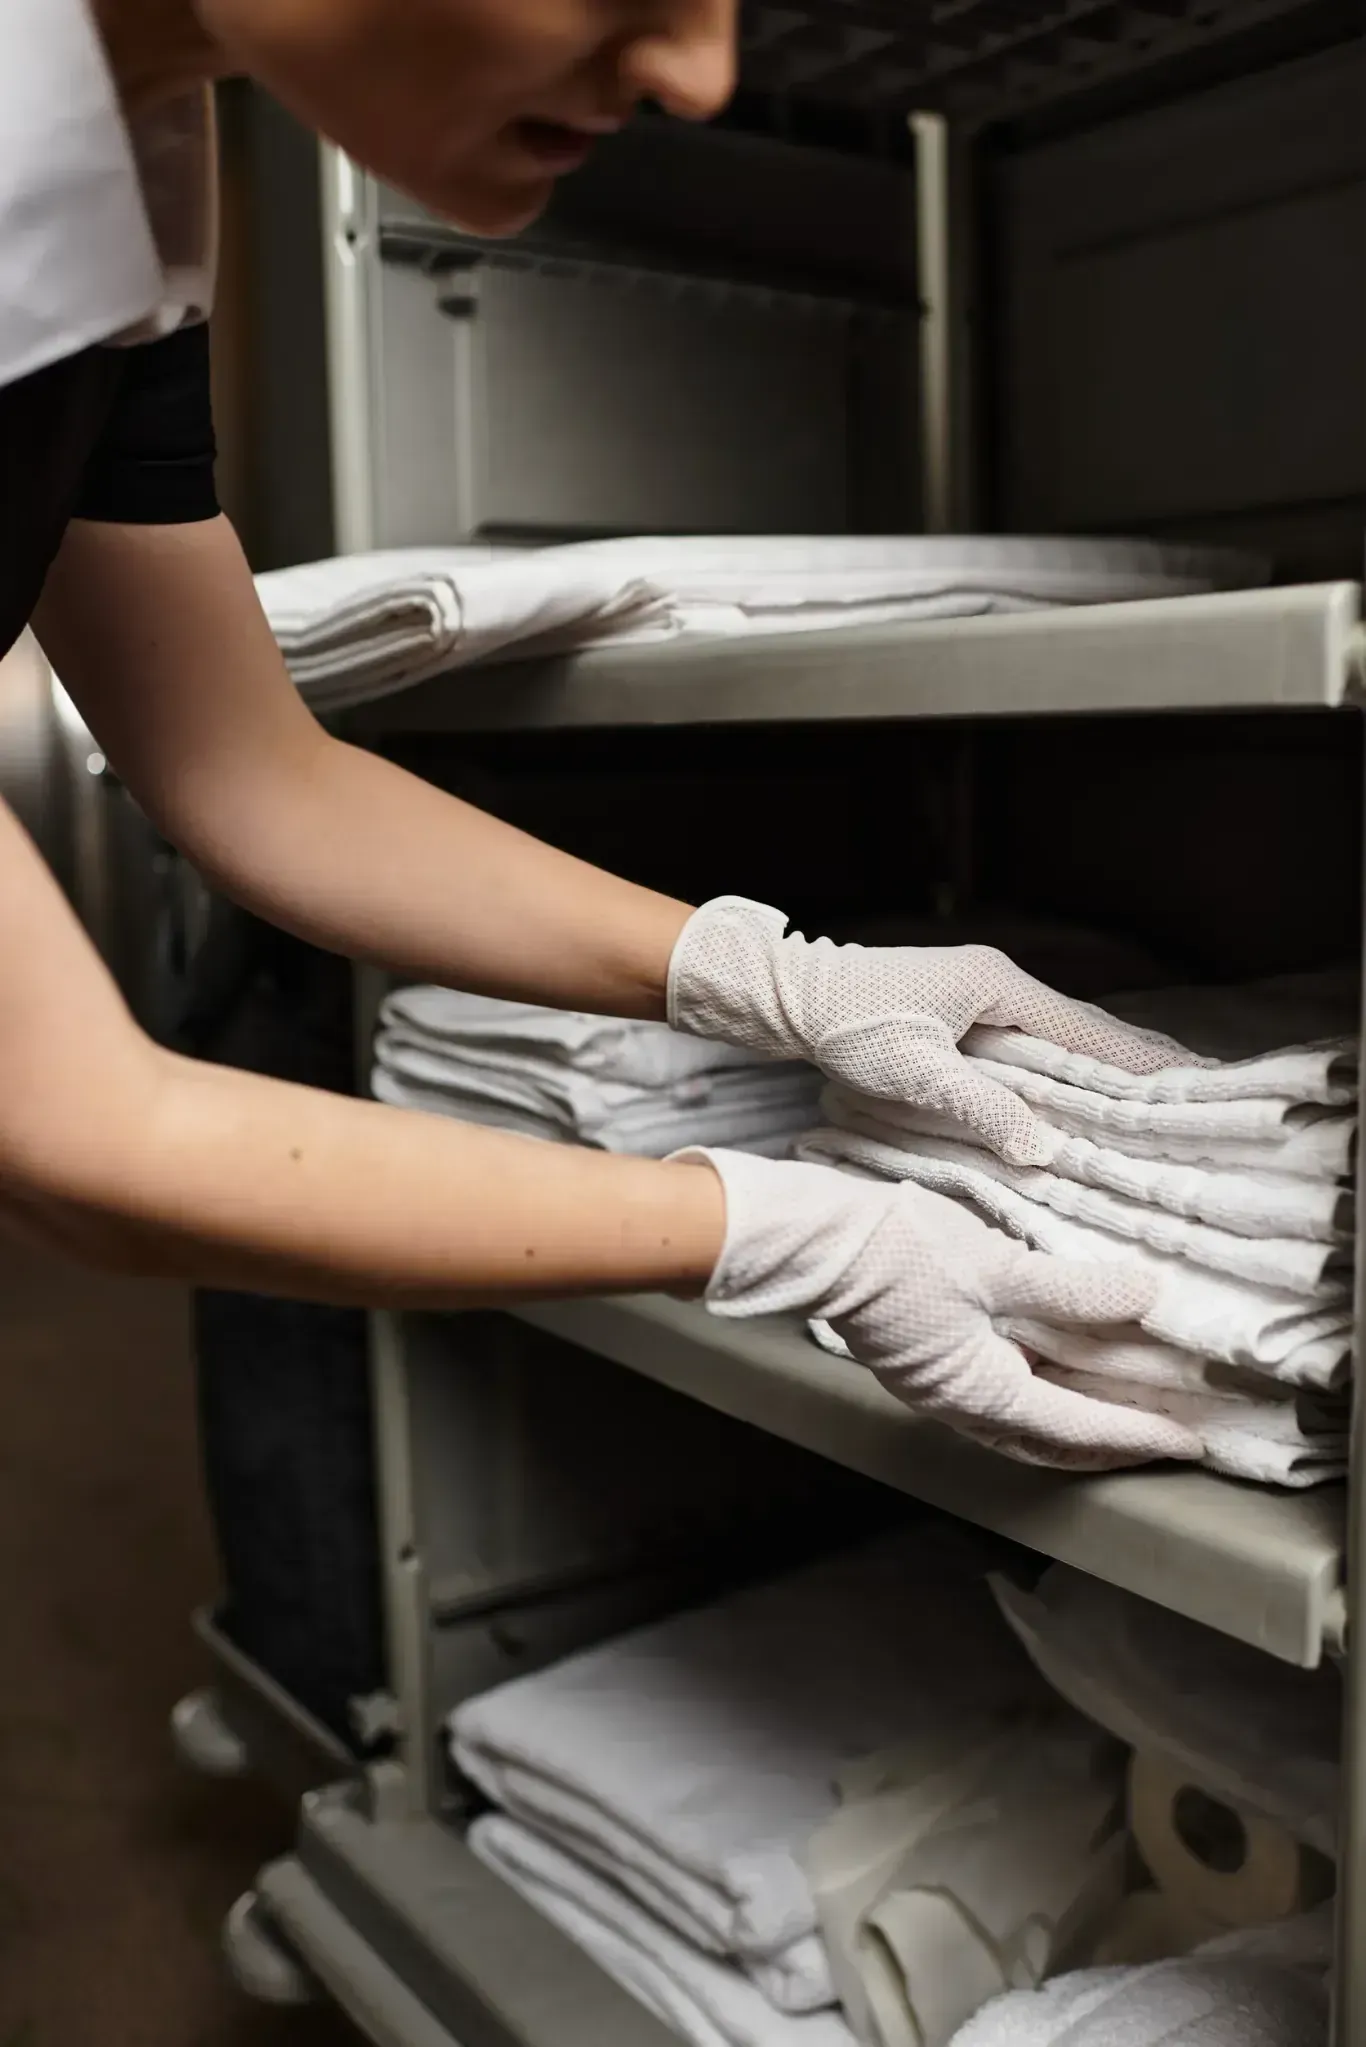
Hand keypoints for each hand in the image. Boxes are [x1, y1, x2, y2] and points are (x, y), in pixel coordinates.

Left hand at [668, 898, 1191, 1165]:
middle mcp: (999, 983)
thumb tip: (1043, 1148)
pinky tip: (1069, 1105)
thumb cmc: (846, 1026)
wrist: (789, 994)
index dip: (1141, 1060)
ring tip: (1146, 1112)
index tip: (1195, 1080)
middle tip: (1189, 1104)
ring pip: (1054, 1042)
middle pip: (1082, 1033)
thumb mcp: (913, 1073)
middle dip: (1133, 1068)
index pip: (1088, 1030)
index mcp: (998, 986)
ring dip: (1095, 1074)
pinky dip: (1055, 1074)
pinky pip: (1024, 1048)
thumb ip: (980, 1107)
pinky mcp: (961, 1013)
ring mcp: (980, 995)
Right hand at [677, 1148, 1200, 1470]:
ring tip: (1124, 1400)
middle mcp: (962, 1404)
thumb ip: (1073, 1289)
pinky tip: (1062, 1356)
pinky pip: (1002, 1388)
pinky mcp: (927, 1356)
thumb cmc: (900, 1251)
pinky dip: (1044, 1384)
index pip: (1078, 1428)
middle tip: (1166, 1433)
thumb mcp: (995, 1266)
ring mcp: (939, 1385)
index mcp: (981, 1393)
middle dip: (1110, 1442)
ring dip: (1076, 1415)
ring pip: (1025, 1418)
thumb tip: (1145, 1297)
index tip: (1191, 1439)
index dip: (1138, 1433)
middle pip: (1051, 1441)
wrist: (815, 1238)